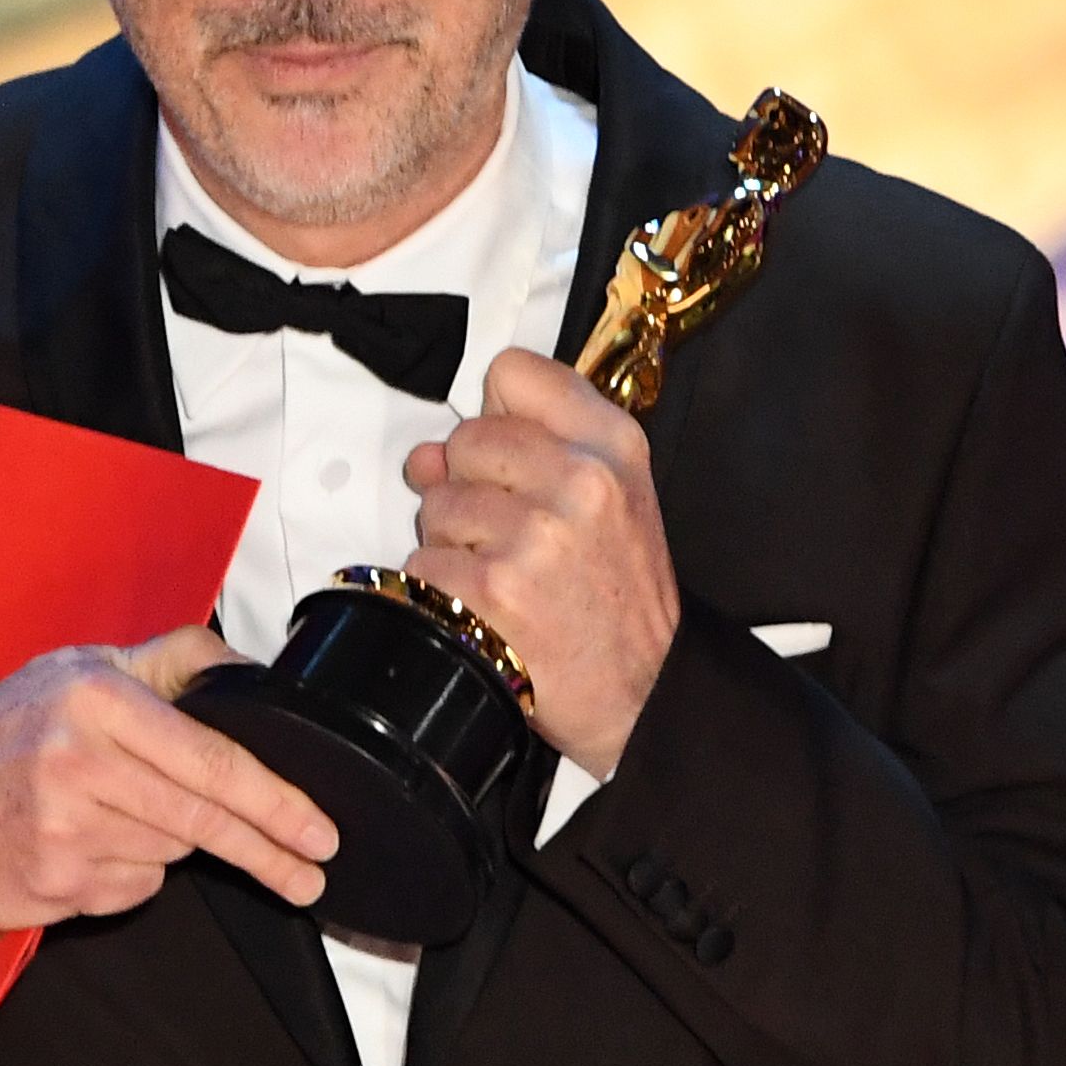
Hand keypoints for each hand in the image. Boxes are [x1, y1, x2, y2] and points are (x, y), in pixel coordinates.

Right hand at [0, 626, 335, 927]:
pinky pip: (133, 886)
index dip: (275, 800)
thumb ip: (174, 661)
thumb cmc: (11, 727)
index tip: (318, 828)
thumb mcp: (86, 666)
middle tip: (309, 871)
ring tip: (130, 816)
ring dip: (176, 844)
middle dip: (268, 850)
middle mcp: (79, 764)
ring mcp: (64, 832)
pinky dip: (135, 870)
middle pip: (204, 820)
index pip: (211, 759)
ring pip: (172, 854)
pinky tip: (96, 844)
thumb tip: (252, 671)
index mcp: (96, 700)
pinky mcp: (54, 885)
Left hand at [403, 348, 679, 777]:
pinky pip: (423, 560)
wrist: (643, 694)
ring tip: (505, 574)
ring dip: (452, 541)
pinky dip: (440, 588)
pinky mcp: (495, 588)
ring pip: (436, 503)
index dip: (496, 412)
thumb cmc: (618, 597)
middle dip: (469, 485)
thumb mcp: (610, 499)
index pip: (512, 372)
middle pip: (464, 438)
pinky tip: (486, 606)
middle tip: (511, 533)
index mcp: (613, 446)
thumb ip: (526, 452)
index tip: (510, 451)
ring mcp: (536, 535)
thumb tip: (426, 454)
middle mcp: (581, 480)